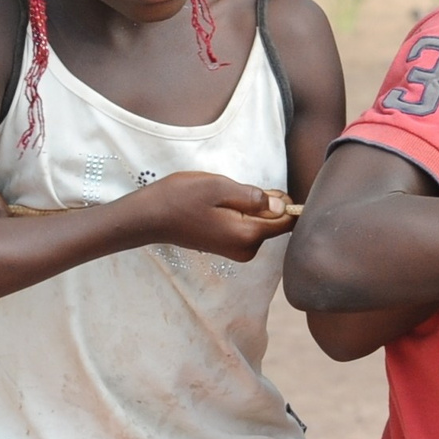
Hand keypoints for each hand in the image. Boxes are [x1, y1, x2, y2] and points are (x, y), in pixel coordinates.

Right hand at [129, 171, 295, 260]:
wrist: (151, 217)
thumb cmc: (181, 198)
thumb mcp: (219, 187)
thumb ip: (254, 197)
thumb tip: (282, 206)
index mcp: (247, 235)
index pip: (287, 221)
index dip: (284, 201)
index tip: (265, 189)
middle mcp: (247, 249)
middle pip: (275, 221)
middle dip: (264, 202)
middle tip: (235, 191)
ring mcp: (238, 251)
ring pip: (260, 222)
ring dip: (249, 206)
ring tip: (220, 200)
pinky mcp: (230, 248)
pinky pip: (247, 227)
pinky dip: (239, 213)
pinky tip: (218, 207)